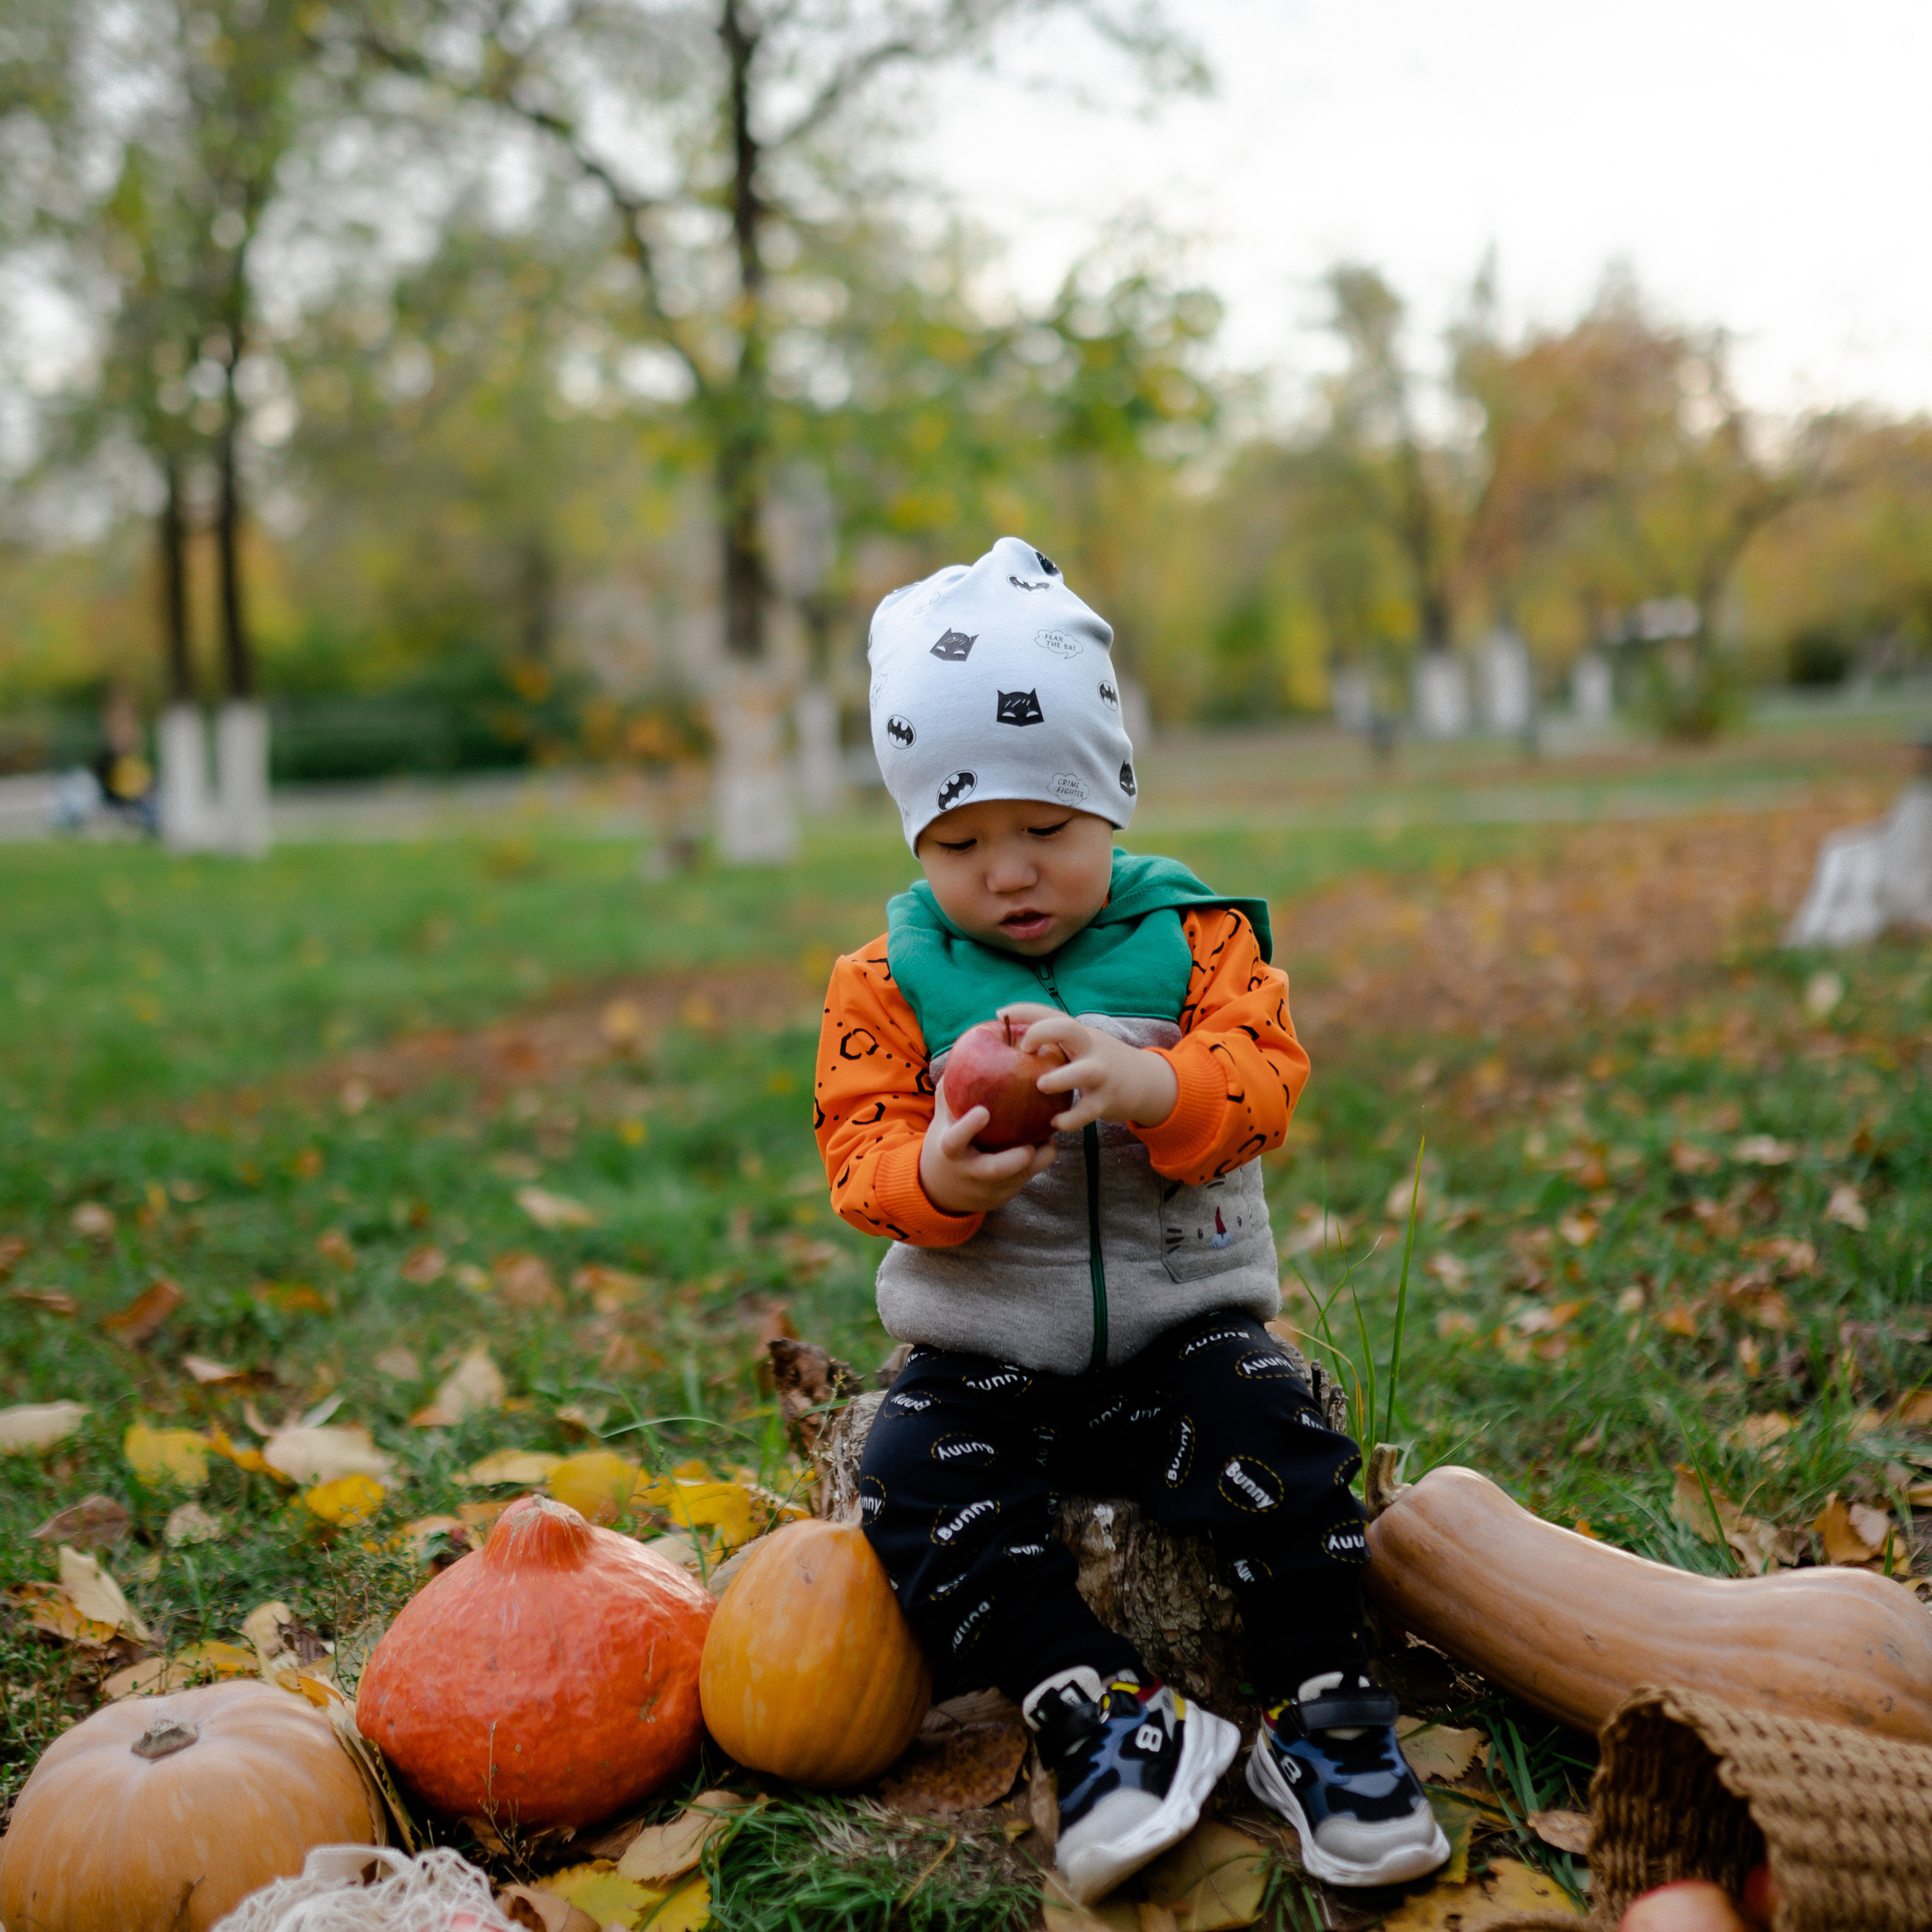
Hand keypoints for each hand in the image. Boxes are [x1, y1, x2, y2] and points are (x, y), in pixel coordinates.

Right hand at [919, 1073, 1058, 1215]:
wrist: (942, 1188)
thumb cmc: (948, 1138)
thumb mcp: (943, 1119)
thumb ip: (951, 1090)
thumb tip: (965, 1049)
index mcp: (950, 1150)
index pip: (955, 1141)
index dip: (968, 1127)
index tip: (984, 1111)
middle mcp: (969, 1171)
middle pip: (994, 1170)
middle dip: (1015, 1158)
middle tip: (1031, 1143)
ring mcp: (988, 1186)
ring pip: (1019, 1176)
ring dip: (1037, 1157)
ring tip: (1049, 1136)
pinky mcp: (1005, 1193)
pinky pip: (1028, 1177)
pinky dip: (1040, 1160)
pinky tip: (1048, 1141)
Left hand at [1002, 1002, 1179, 1133]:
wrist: (1145, 1082)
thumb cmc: (1097, 1062)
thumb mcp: (1080, 1046)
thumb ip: (1052, 1041)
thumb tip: (1006, 1035)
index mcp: (1077, 1032)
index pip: (1049, 1012)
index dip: (1023, 1010)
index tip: (1001, 1014)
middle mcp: (1090, 1047)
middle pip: (1067, 1028)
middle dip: (1042, 1033)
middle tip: (1023, 1048)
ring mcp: (1101, 1073)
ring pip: (1083, 1072)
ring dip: (1061, 1078)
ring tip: (1041, 1086)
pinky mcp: (1107, 1100)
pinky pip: (1087, 1111)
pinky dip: (1071, 1119)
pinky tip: (1054, 1123)